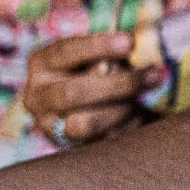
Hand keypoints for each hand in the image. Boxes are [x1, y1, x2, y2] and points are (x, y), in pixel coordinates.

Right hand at [22, 32, 154, 144]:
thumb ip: (104, 57)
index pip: (64, 51)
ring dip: (120, 111)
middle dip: (117, 84)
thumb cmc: (96, 73)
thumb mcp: (95, 57)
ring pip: (84, 123)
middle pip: (72, 92)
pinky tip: (135, 118)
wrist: (86, 111)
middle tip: (153, 75)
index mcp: (41, 63)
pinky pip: (99, 142)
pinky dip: (122, 129)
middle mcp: (36, 95)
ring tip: (140, 101)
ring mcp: (48, 124)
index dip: (97, 46)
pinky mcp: (68, 147)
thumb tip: (119, 61)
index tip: (129, 42)